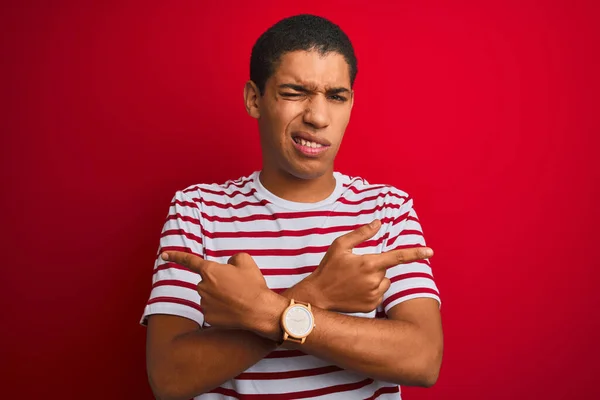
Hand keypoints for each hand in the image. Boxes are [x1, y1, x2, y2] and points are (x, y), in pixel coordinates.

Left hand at [161, 251, 286, 339]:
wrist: (259, 310)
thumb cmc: (253, 285)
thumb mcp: (245, 260)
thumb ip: (232, 259)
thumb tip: (227, 266)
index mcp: (210, 271)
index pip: (189, 261)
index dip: (176, 256)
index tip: (163, 254)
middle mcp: (203, 286)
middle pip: (207, 281)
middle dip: (218, 282)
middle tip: (237, 286)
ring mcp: (204, 303)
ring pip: (209, 296)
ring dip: (220, 296)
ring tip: (237, 298)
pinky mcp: (208, 318)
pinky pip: (212, 310)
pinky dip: (221, 309)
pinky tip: (233, 310)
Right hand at [304, 220, 433, 312]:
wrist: (318, 296)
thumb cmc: (328, 268)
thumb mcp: (340, 245)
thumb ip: (361, 233)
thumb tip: (378, 223)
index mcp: (369, 263)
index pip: (397, 256)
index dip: (416, 253)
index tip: (431, 251)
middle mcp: (374, 280)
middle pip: (386, 269)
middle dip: (375, 266)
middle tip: (355, 269)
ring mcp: (374, 295)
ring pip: (384, 282)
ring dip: (375, 279)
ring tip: (355, 280)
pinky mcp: (372, 306)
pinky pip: (379, 294)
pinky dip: (371, 291)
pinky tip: (355, 290)